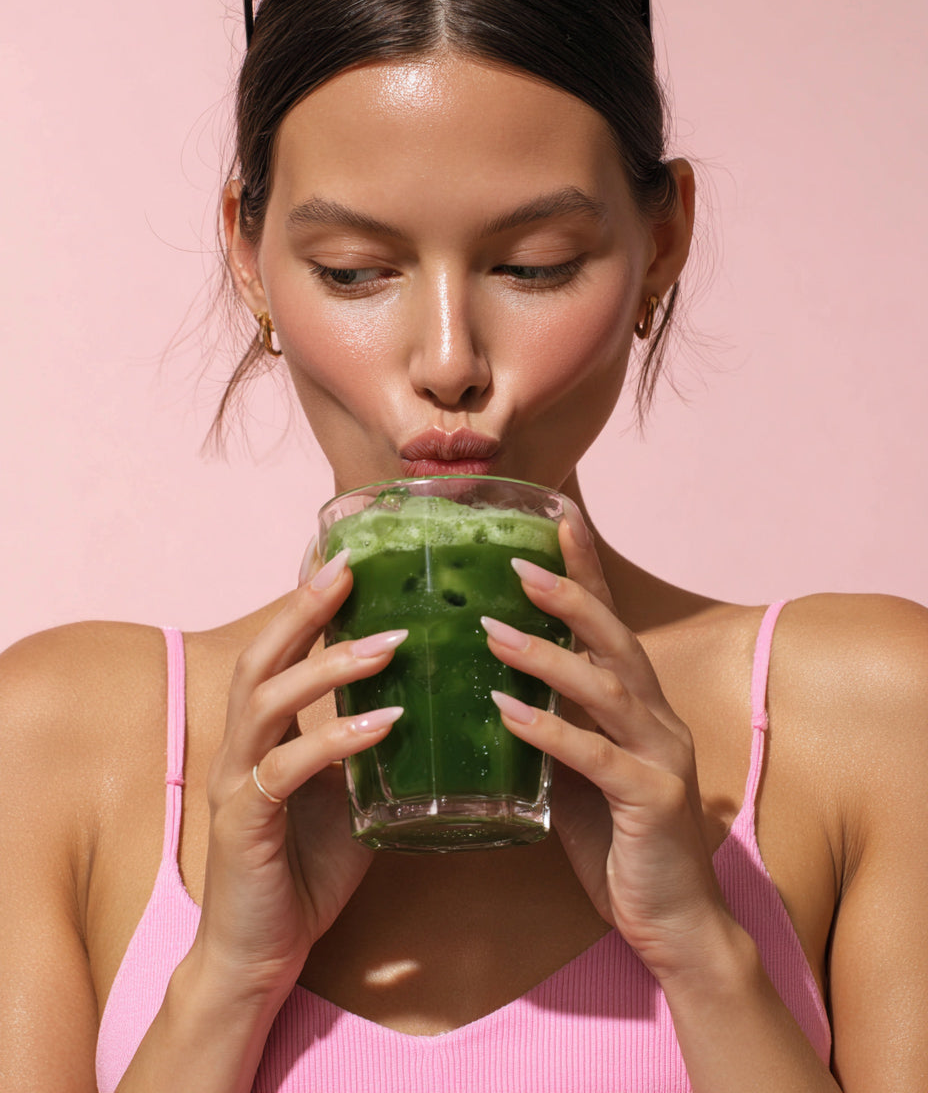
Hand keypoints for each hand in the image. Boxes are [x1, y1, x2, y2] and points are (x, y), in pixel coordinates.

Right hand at [195, 549, 405, 1000]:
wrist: (259, 954)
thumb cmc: (306, 868)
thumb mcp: (350, 795)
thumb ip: (375, 750)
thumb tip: (437, 708)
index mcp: (266, 733)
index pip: (281, 651)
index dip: (308, 603)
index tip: (347, 555)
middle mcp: (243, 745)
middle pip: (263, 656)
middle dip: (305, 607)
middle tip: (351, 566)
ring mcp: (237, 782)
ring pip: (268, 700)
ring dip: (329, 665)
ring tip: (389, 642)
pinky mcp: (244, 824)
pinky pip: (287, 770)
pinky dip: (336, 741)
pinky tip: (383, 724)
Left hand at [484, 522, 730, 982]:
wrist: (674, 923)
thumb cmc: (619, 843)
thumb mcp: (575, 774)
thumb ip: (550, 729)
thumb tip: (491, 689)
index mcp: (638, 705)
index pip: (609, 624)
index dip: (584, 570)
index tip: (555, 520)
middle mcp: (656, 717)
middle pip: (615, 638)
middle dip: (568, 593)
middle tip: (516, 562)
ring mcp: (661, 755)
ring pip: (606, 687)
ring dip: (548, 656)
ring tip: (493, 632)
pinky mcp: (653, 799)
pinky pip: (596, 756)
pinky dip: (550, 731)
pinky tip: (508, 712)